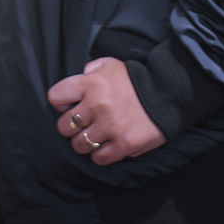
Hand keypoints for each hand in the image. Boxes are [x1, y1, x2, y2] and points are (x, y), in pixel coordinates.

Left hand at [47, 56, 165, 164]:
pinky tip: (107, 145)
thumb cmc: (137, 80)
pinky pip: (98, 158)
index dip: (61, 102)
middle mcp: (97, 105)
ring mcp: (109, 126)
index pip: (56, 97)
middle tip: (83, 123)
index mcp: (92, 83)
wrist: (167, 94)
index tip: (69, 105)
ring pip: (79, 145)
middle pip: (64, 126)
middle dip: (71, 126)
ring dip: (85, 142)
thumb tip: (81, 75)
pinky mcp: (123, 144)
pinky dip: (100, 154)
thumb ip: (92, 68)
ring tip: (95, 135)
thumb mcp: (112, 64)